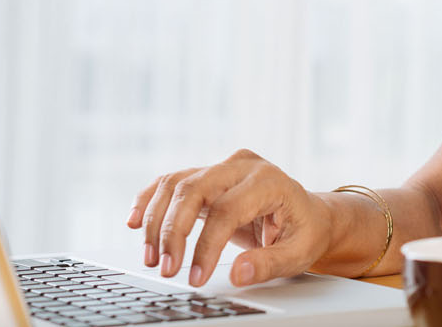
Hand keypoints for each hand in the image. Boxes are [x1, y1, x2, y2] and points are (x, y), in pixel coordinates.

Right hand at [127, 149, 334, 286]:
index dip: (206, 246)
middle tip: (166, 268)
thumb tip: (238, 274)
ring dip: (155, 220)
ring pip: (176, 184)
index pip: (227, 210)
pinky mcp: (206, 174)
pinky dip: (149, 201)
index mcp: (269, 180)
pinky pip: (171, 182)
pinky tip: (134, 222)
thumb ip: (270, 264)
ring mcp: (222, 166)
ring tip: (151, 257)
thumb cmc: (305, 231)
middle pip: (193, 189)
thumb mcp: (299, 252)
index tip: (195, 277)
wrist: (307, 214)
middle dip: (173, 231)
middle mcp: (242, 165)